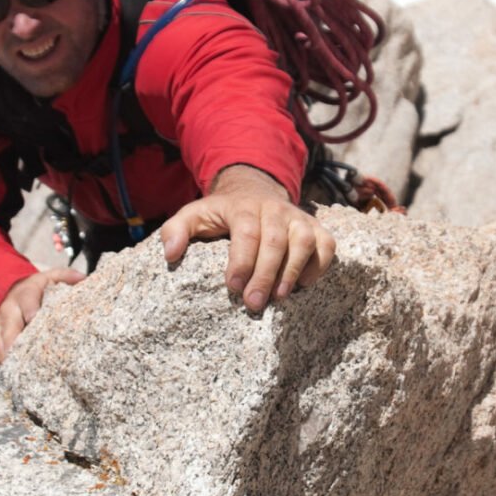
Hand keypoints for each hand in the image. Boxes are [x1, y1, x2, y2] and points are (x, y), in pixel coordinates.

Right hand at [0, 267, 85, 363]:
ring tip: (15, 371)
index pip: (26, 300)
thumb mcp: (52, 277)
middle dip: (12, 341)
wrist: (15, 290)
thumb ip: (66, 276)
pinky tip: (9, 371)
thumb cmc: (40, 288)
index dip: (29, 308)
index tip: (33, 318)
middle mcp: (9, 308)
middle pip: (8, 325)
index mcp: (25, 293)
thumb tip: (82, 278)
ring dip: (4, 354)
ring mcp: (0, 322)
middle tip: (18, 356)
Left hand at [160, 165, 335, 311]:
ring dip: (294, 271)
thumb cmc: (222, 212)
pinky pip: (326, 244)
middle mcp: (275, 209)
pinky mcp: (315, 227)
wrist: (255, 190)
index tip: (234, 287)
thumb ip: (176, 230)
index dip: (242, 261)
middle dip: (265, 274)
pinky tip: (304, 284)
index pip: (246, 233)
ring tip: (279, 298)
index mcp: (244, 207)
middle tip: (254, 304)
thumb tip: (169, 254)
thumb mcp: (195, 214)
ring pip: (304, 241)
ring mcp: (298, 218)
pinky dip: (320, 265)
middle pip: (275, 241)